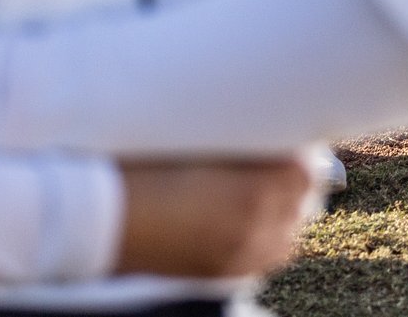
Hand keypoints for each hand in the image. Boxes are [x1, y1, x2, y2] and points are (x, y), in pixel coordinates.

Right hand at [117, 157, 310, 278]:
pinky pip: (268, 256)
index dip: (297, 152)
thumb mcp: (193, 145)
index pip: (306, 171)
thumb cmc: (140, 171)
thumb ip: (237, 140)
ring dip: (283, 209)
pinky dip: (268, 236)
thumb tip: (264, 134)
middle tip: (273, 158)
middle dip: (291, 179)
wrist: (101, 220)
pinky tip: (249, 220)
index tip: (283, 139)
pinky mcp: (223, 274)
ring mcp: (240, 255)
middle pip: (302, 201)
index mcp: (252, 192)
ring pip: (290, 232)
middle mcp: (254, 228)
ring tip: (262, 190)